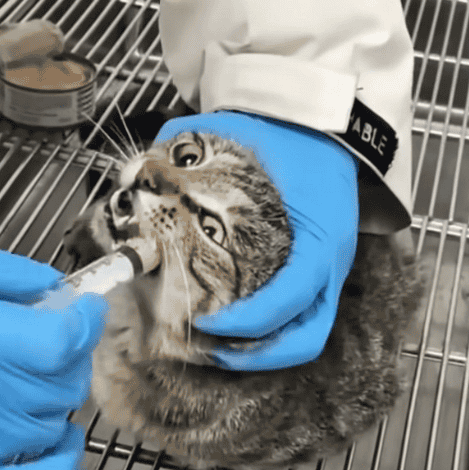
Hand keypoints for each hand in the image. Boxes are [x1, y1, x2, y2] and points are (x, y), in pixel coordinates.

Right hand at [0, 227, 107, 469]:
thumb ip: (3, 273)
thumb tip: (52, 287)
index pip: (62, 342)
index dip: (85, 323)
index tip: (85, 309)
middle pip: (63, 385)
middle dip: (70, 358)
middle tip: (55, 341)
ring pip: (51, 424)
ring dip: (56, 400)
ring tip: (40, 380)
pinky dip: (56, 467)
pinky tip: (62, 443)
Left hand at [154, 111, 358, 369]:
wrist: (325, 118)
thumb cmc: (286, 130)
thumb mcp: (236, 134)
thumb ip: (182, 153)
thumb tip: (135, 176)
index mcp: (320, 231)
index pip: (292, 295)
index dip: (249, 320)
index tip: (206, 321)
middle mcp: (332, 260)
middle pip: (307, 334)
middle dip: (256, 352)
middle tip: (209, 345)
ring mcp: (333, 269)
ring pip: (308, 335)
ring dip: (264, 350)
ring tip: (219, 346)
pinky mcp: (324, 272)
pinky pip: (306, 319)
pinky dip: (272, 333)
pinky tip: (236, 326)